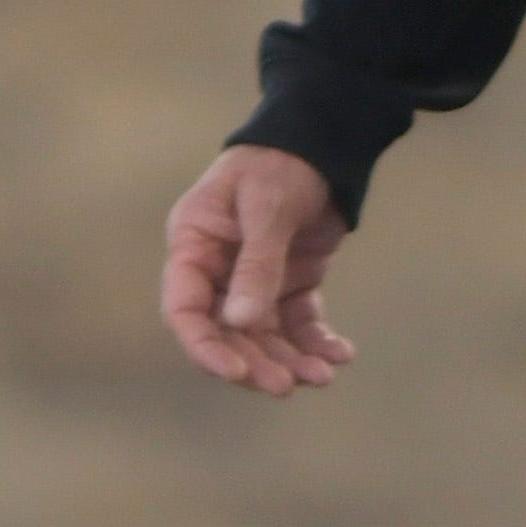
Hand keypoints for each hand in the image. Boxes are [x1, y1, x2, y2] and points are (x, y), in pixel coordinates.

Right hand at [164, 146, 353, 396]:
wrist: (322, 141)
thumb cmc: (280, 163)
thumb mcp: (267, 208)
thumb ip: (257, 265)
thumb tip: (242, 323)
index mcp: (194, 245)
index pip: (185, 308)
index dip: (204, 347)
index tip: (237, 372)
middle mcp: (218, 270)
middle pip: (227, 334)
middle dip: (256, 362)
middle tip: (287, 386)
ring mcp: (254, 280)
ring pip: (264, 336)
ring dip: (290, 360)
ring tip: (323, 376)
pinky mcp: (291, 283)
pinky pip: (299, 323)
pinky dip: (317, 342)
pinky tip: (340, 354)